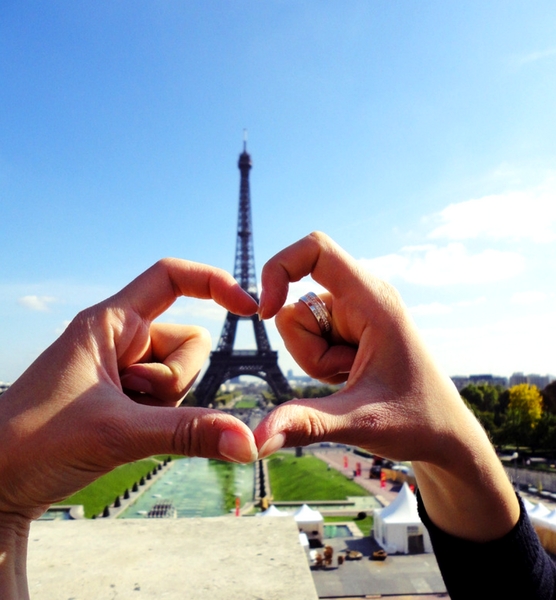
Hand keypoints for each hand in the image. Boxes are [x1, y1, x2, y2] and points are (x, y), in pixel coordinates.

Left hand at [0, 258, 258, 521]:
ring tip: (118, 420)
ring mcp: (125, 370)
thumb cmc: (32, 443)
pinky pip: (170, 402)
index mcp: (111, 322)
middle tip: (129, 399)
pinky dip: (159, 420)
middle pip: (190, 342)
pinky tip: (121, 434)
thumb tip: (249, 442)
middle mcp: (121, 340)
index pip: (171, 276)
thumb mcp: (118, 432)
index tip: (249, 309)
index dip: (214, 282)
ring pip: (183, 376)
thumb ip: (189, 434)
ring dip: (165, 405)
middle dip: (175, 379)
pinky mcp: (126, 398)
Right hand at [254, 232, 518, 541]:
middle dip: (306, 349)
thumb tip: (254, 439)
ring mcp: (354, 312)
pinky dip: (319, 362)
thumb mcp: (359, 422)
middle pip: (297, 304)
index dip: (280, 267)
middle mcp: (362, 297)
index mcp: (373, 300)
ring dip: (314, 359)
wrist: (443, 434)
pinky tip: (351, 376)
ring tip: (352, 376)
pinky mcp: (348, 327)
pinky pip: (309, 337)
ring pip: (298, 325)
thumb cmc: (416, 421)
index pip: (316, 249)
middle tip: (347, 374)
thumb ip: (306, 423)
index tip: (265, 311)